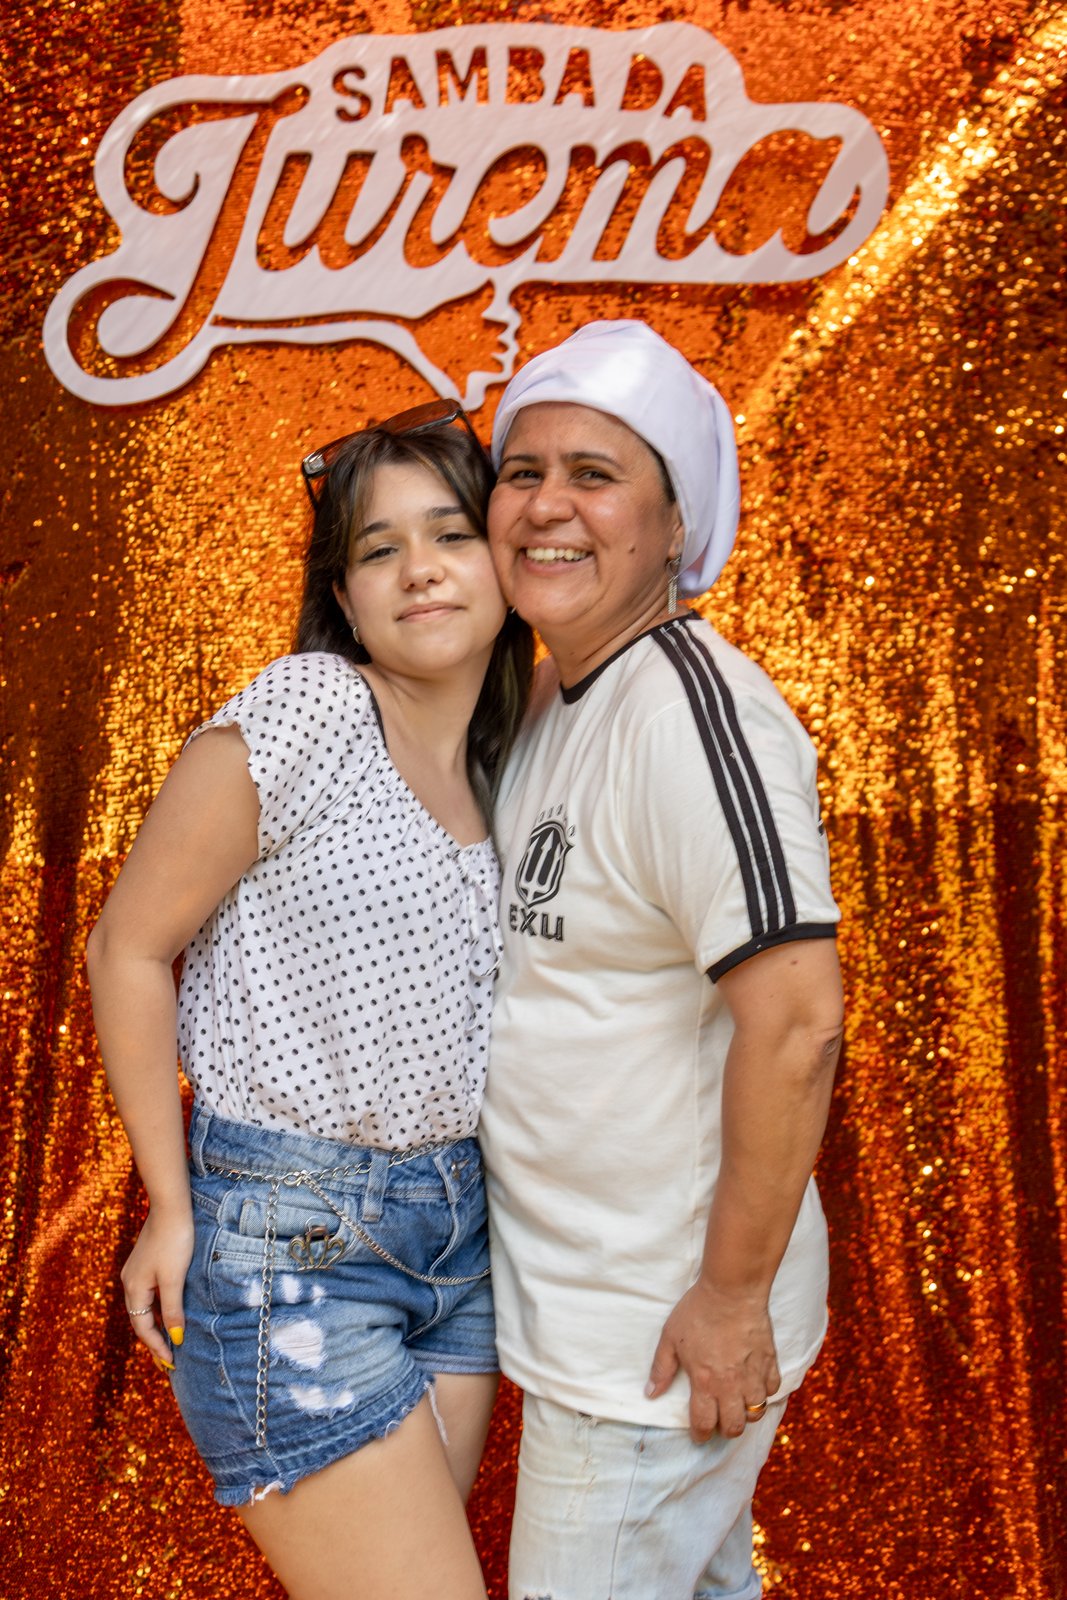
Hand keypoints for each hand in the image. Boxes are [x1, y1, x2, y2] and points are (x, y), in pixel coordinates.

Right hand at [120, 1203, 193, 1367]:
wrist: (171, 1206)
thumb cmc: (174, 1241)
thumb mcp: (175, 1278)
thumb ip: (173, 1310)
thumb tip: (176, 1339)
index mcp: (134, 1289)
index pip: (143, 1328)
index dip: (157, 1347)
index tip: (171, 1364)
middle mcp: (130, 1282)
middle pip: (141, 1320)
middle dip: (154, 1341)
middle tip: (169, 1362)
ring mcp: (137, 1272)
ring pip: (145, 1307)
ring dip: (157, 1326)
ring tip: (170, 1343)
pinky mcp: (146, 1263)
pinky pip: (150, 1295)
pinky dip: (159, 1310)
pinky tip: (169, 1314)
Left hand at [646, 1279, 780, 1441]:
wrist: (731, 1290)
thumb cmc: (698, 1311)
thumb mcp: (670, 1338)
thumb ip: (661, 1368)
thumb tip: (651, 1393)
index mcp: (705, 1382)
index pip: (704, 1423)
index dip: (700, 1434)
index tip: (698, 1434)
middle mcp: (731, 1385)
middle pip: (734, 1427)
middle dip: (725, 1429)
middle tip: (719, 1419)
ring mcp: (753, 1374)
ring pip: (756, 1412)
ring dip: (746, 1413)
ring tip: (737, 1403)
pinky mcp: (770, 1361)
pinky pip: (773, 1389)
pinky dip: (764, 1391)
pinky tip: (755, 1383)